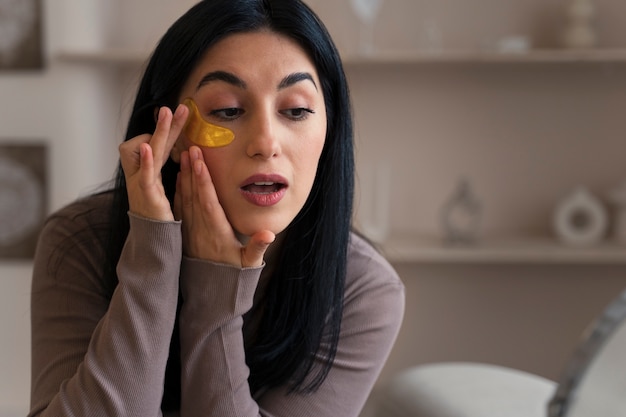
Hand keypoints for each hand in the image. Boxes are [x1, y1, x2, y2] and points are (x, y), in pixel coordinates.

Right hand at [119, 105, 187, 220]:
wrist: (153, 242)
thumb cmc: (159, 218)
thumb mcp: (163, 192)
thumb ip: (166, 173)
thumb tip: (179, 155)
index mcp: (149, 172)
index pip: (157, 146)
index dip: (167, 134)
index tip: (179, 121)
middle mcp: (142, 174)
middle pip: (153, 143)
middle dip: (165, 125)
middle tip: (176, 107)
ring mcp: (142, 184)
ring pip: (149, 152)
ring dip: (159, 132)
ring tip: (166, 113)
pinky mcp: (147, 197)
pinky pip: (144, 176)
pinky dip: (146, 161)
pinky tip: (147, 147)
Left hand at [174, 146, 274, 266]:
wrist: (208, 294)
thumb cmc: (232, 277)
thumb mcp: (249, 266)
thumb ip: (257, 248)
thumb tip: (269, 234)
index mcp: (217, 233)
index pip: (208, 202)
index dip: (204, 181)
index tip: (200, 161)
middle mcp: (200, 230)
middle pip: (194, 195)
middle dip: (193, 170)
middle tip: (190, 147)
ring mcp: (190, 231)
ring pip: (185, 199)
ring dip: (185, 176)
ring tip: (184, 155)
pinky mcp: (185, 234)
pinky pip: (180, 207)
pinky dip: (179, 190)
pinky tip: (179, 176)